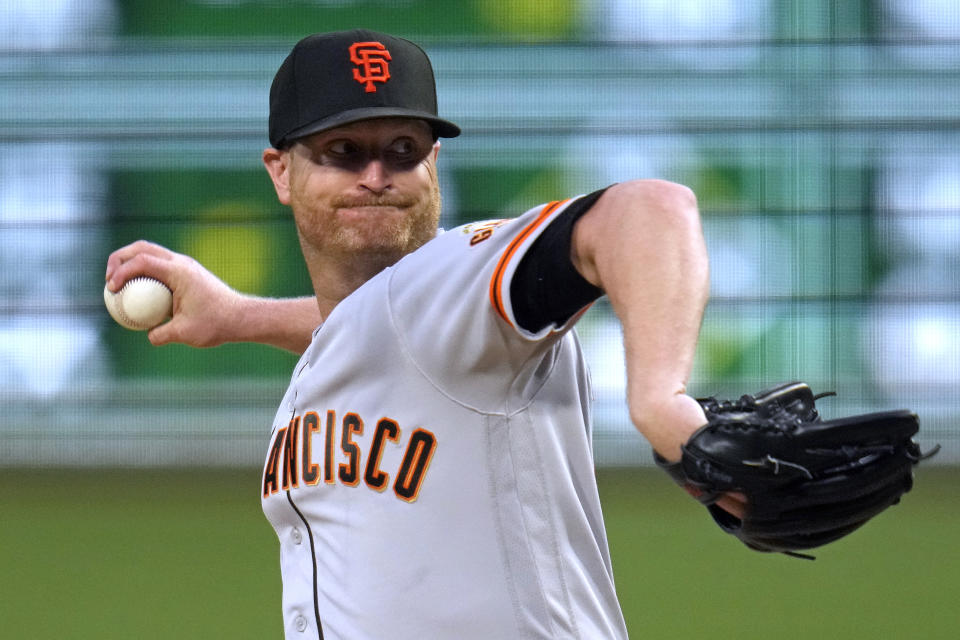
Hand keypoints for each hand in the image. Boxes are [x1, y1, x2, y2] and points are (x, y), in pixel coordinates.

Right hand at [105, 240, 240, 347]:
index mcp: (179, 272)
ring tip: (117, 283)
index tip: (111, 289)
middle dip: (119, 258)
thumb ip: (163, 334)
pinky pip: (159, 266)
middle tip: (108, 280)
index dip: (121, 272)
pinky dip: (144, 272)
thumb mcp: (186, 333)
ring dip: (131, 262)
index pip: (142, 261)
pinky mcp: (187, 272)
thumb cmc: (217, 324)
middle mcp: (181, 263)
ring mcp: (184, 265)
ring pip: (151, 252)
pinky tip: (137, 292)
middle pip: (142, 248)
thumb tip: (148, 335)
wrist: (242, 317)